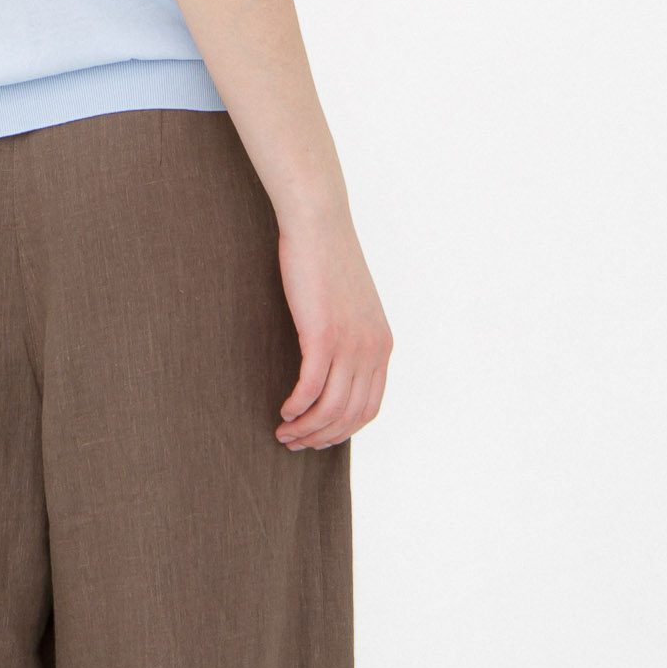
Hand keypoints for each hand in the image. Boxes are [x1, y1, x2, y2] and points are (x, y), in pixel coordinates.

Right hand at [274, 207, 391, 450]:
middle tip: (295, 442)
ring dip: (306, 427)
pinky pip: (312, 387)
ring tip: (284, 432)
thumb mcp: (350, 305)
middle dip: (322, 437)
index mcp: (382, 345)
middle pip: (350, 415)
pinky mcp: (323, 335)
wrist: (319, 225)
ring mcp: (350, 343)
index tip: (319, 438)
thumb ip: (351, 337)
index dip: (343, 431)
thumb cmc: (327, 260)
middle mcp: (372, 349)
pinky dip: (298, 406)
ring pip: (331, 407)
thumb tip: (334, 365)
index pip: (369, 408)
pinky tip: (284, 410)